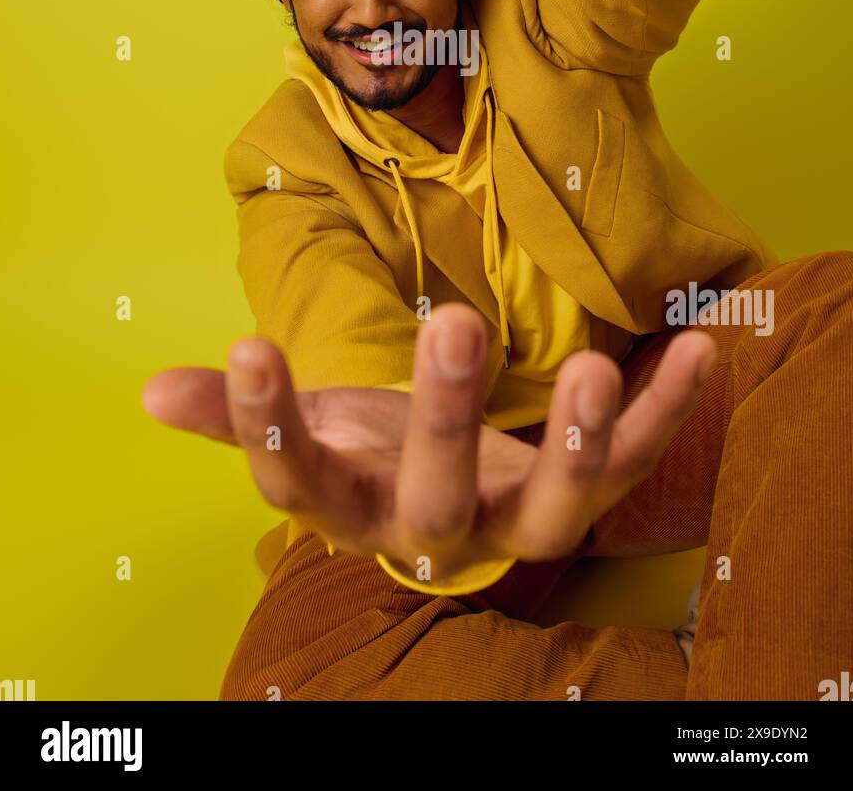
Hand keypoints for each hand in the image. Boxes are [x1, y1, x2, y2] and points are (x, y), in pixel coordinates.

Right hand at [142, 303, 715, 583]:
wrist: (442, 495)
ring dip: (576, 444)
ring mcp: (516, 517)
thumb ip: (236, 412)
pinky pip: (634, 464)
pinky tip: (702, 346)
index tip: (250, 347)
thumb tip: (151, 389)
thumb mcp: (308, 430)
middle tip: (450, 323)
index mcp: (351, 507)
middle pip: (436, 497)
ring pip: (553, 509)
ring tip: (594, 373)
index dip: (270, 424)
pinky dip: (670, 413)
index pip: (296, 481)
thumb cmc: (367, 454)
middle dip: (445, 418)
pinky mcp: (583, 492)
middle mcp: (435, 529)